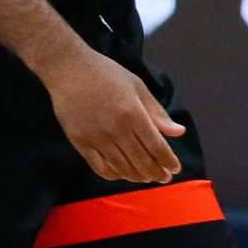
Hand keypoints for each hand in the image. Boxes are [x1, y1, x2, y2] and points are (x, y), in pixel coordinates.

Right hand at [43, 47, 183, 183]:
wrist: (69, 69)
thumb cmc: (107, 74)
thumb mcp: (138, 87)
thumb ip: (158, 113)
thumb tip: (179, 132)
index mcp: (133, 114)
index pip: (156, 146)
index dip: (168, 161)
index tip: (175, 169)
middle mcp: (116, 129)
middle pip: (141, 161)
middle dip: (156, 172)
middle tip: (164, 178)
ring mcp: (96, 138)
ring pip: (121, 167)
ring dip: (137, 176)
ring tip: (147, 178)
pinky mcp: (79, 142)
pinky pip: (99, 167)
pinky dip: (114, 174)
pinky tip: (122, 174)